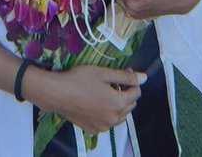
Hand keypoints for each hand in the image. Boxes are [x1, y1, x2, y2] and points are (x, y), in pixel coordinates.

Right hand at [30, 64, 145, 133]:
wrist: (57, 94)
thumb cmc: (80, 79)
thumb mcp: (104, 73)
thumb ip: (125, 76)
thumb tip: (144, 77)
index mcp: (119, 104)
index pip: (136, 92)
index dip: (131, 80)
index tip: (122, 71)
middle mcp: (114, 119)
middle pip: (130, 105)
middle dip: (126, 92)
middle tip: (112, 81)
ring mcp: (103, 127)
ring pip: (120, 115)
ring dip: (118, 103)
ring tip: (104, 91)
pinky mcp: (93, 130)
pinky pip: (108, 121)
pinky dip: (107, 112)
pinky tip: (95, 102)